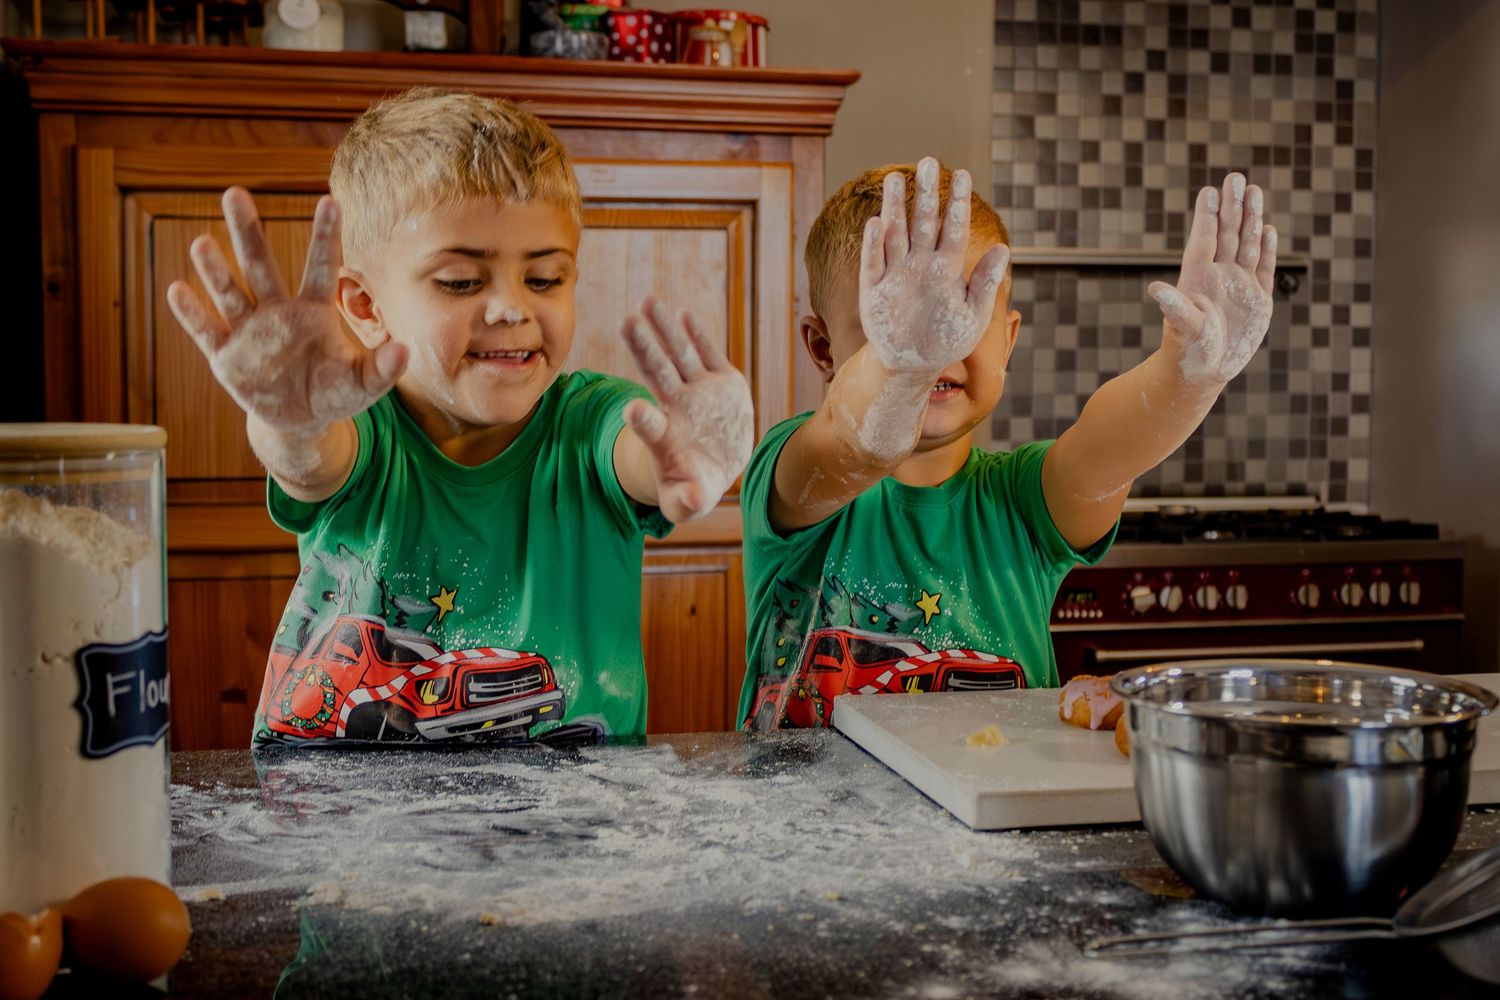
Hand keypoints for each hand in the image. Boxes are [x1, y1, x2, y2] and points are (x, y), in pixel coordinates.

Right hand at [166, 187, 407, 435]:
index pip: (321, 267)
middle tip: (233, 193)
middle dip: (247, 233)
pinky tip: (177, 290)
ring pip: (231, 293)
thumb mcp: (362, 384)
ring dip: (216, 270)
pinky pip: (207, 332)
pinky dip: (193, 314)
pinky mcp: (227, 356)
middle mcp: (278, 312)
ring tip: (202, 243)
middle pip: (261, 266)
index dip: (325, 236)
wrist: (299, 420)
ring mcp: (250, 332)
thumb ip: (382, 368)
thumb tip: (406, 350)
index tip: (330, 200)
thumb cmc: (333, 393)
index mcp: (314, 311)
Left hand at [620, 298, 753, 523]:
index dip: (642, 420)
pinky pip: (707, 354)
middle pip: (657, 374)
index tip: (634, 410)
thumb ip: (687, 501)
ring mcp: (699, 392)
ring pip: (678, 355)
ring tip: (648, 301)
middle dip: (643, 349)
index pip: (651, 427)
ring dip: (663, 329)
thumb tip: (692, 500)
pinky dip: (696, 335)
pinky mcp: (722, 382)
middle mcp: (677, 408)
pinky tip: (682, 314)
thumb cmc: (693, 486)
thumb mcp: (688, 501)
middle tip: (626, 322)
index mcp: (665, 438)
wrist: (716, 466)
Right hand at [858, 157, 1010, 374]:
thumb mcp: (973, 317)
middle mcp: (920, 264)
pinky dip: (874, 244)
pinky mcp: (873, 289)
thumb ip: (984, 284)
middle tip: (928, 162)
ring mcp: (895, 274)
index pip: (954, 229)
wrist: (910, 365)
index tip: (962, 175)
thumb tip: (1004, 250)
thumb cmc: (945, 340)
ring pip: (895, 233)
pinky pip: (872, 263)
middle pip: (923, 222)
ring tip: (895, 178)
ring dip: (894, 207)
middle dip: (925, 193)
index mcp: (947, 268)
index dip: (957, 202)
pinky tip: (876, 223)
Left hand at [1149, 173, 1276, 386]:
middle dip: (1232, 207)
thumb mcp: (1183, 328)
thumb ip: (1175, 307)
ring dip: (1251, 219)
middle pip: (1227, 234)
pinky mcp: (1258, 298)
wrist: (1204, 371)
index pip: (1203, 240)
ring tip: (1253, 191)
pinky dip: (1267, 249)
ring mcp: (1239, 284)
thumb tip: (1156, 290)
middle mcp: (1218, 275)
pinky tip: (1267, 228)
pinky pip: (1264, 267)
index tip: (1210, 190)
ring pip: (1247, 244)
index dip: (1207, 216)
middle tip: (1236, 178)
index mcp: (1197, 278)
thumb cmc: (1187, 349)